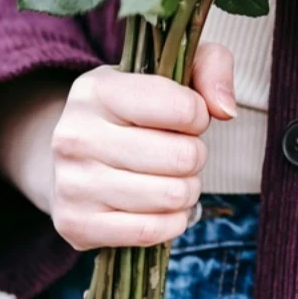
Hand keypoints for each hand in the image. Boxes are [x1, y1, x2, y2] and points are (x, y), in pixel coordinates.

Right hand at [0, 44, 235, 250]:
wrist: (75, 156)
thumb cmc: (135, 110)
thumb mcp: (169, 68)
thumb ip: (211, 67)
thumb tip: (225, 110)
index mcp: (97, 91)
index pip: (184, 109)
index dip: (198, 116)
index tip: (185, 118)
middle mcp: (76, 136)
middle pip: (182, 157)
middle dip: (194, 156)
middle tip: (178, 153)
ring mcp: (72, 184)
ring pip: (171, 196)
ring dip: (185, 190)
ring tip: (169, 177)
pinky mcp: (76, 225)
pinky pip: (151, 231)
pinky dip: (170, 222)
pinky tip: (160, 206)